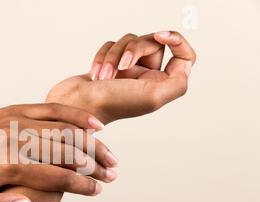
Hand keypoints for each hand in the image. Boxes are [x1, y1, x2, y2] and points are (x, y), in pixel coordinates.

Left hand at [0, 103, 117, 201]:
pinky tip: (94, 125)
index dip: (81, 185)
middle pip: (67, 152)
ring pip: (64, 130)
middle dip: (94, 165)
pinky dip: (75, 117)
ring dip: (91, 143)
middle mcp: (17, 141)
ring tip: (110, 155)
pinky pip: (52, 110)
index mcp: (9, 166)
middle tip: (112, 175)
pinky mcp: (16, 109)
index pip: (56, 177)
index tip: (98, 190)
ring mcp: (18, 121)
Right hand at [46, 31, 195, 123]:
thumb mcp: (153, 97)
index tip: (162, 36)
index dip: (177, 40)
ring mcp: (126, 72)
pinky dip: (101, 57)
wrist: (75, 107)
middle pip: (152, 43)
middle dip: (134, 48)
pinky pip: (111, 46)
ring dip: (113, 55)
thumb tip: (183, 66)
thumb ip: (178, 82)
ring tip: (104, 76)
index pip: (184, 56)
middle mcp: (146, 78)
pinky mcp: (108, 66)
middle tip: (122, 66)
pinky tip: (95, 74)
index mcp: (161, 86)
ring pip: (129, 42)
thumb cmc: (111, 105)